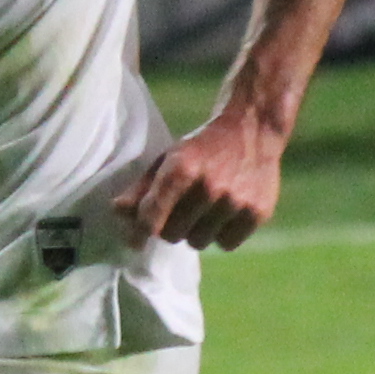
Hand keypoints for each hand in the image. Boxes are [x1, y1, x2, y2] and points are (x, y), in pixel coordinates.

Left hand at [114, 109, 289, 251]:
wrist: (252, 129)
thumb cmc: (202, 147)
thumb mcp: (169, 158)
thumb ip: (142, 187)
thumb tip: (117, 212)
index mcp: (181, 169)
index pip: (151, 218)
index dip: (139, 232)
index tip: (135, 241)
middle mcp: (209, 187)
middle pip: (172, 235)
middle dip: (172, 225)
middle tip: (182, 207)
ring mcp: (235, 201)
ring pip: (199, 242)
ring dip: (198, 230)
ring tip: (207, 206)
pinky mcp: (257, 212)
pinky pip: (226, 244)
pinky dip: (223, 233)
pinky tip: (226, 211)